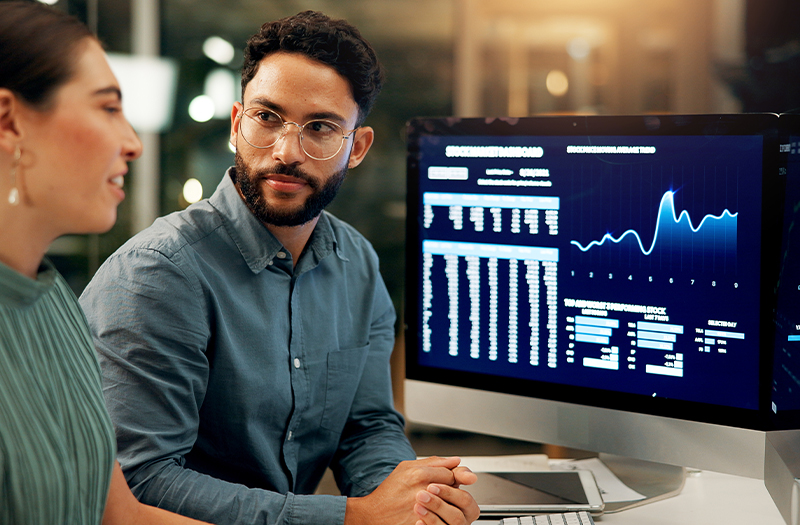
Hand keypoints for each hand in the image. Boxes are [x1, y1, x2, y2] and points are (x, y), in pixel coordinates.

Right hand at [344, 456, 465, 524]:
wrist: (373, 514)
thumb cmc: (389, 491)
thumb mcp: (406, 468)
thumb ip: (433, 462)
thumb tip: (455, 460)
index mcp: (419, 474)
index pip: (450, 474)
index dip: (447, 478)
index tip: (440, 482)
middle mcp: (422, 491)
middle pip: (451, 489)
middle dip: (447, 491)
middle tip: (436, 493)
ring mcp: (422, 510)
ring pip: (448, 505)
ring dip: (444, 505)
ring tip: (433, 504)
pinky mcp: (420, 523)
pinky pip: (440, 520)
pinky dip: (438, 518)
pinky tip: (430, 515)